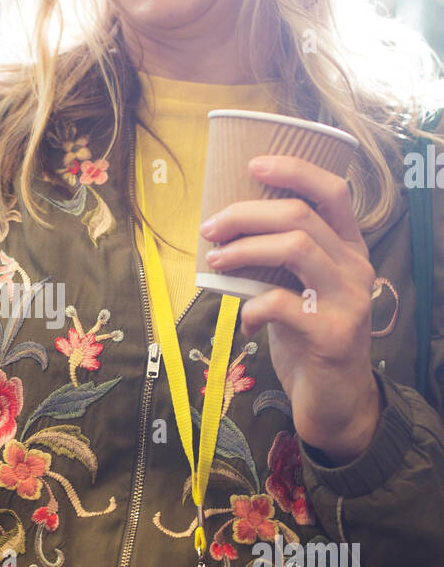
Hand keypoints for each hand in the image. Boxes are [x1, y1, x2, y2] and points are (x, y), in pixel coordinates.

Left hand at [199, 154, 381, 461]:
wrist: (336, 402)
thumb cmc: (308, 339)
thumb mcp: (297, 290)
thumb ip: (277, 262)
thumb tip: (225, 231)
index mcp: (348, 249)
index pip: (333, 191)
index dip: (294, 170)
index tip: (252, 165)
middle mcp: (356, 267)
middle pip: (300, 216)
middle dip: (245, 215)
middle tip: (210, 229)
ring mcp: (349, 300)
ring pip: (295, 248)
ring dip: (244, 250)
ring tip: (216, 262)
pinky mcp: (333, 335)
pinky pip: (282, 304)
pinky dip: (251, 307)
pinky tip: (244, 322)